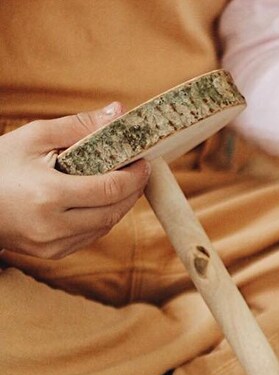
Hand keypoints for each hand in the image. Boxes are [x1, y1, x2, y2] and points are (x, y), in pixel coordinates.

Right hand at [0, 104, 149, 259]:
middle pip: (112, 211)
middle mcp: (53, 225)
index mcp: (48, 195)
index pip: (109, 189)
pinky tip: (102, 202)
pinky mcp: (53, 254)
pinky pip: (90, 237)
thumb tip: (118, 113)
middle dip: (132, 191)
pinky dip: (102, 219)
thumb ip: (77, 126)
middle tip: (140, 172)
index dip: (133, 177)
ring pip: (105, 227)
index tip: (144, 162)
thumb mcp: (32, 138)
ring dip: (120, 206)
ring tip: (125, 185)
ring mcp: (54, 244)